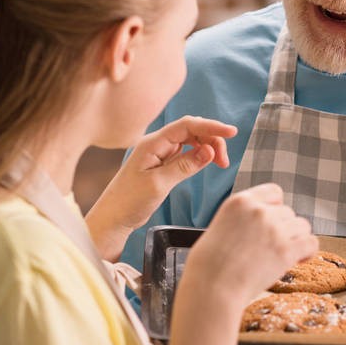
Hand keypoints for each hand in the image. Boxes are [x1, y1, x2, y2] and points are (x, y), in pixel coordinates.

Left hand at [85, 116, 236, 258]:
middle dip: (212, 139)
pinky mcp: (163, 164)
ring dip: (208, 147)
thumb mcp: (159, 184)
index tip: (232, 132)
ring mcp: (160, 153)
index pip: (187, 125)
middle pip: (192, 130)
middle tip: (224, 160)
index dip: (211, 126)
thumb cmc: (129, 202)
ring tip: (220, 163)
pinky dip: (200, 155)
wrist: (112, 219)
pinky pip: (186, 152)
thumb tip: (210, 151)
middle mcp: (156, 143)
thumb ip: (185, 165)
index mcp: (152, 143)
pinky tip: (207, 163)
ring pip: (191, 140)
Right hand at [186, 183, 317, 299]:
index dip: (276, 208)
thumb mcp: (219, 228)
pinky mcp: (285, 250)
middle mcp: (259, 211)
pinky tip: (299, 260)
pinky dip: (308, 251)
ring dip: (296, 239)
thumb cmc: (208, 267)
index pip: (274, 192)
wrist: (211, 290)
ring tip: (284, 255)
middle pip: (288, 212)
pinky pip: (311, 242)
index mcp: (240, 201)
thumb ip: (241, 220)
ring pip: (302, 226)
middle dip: (284, 229)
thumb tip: (255, 228)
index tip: (272, 222)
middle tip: (272, 248)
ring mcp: (274, 229)